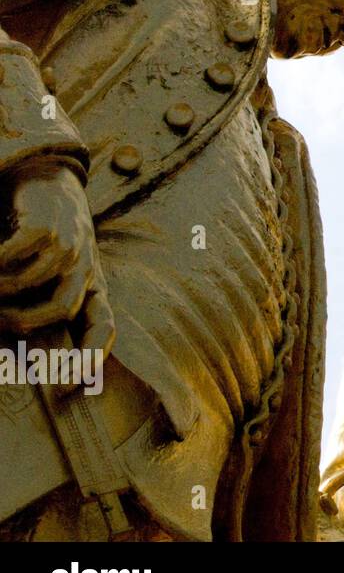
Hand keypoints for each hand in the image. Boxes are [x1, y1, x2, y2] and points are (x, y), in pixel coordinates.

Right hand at [0, 161, 112, 351]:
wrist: (49, 186)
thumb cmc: (48, 245)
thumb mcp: (52, 282)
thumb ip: (41, 315)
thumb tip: (32, 361)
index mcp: (94, 288)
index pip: (104, 327)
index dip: (89, 358)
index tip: (65, 385)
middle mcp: (87, 268)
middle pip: (65, 307)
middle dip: (25, 323)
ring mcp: (72, 243)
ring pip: (38, 279)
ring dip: (4, 290)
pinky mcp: (50, 222)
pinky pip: (22, 250)